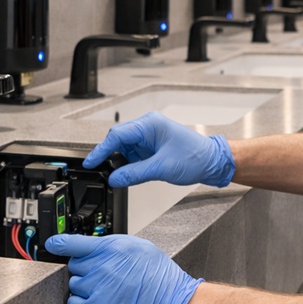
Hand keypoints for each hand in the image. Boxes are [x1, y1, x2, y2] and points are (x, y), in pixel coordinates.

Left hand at [46, 233, 202, 303]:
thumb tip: (100, 249)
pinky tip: (94, 303)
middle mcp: (101, 265)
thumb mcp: (141, 248)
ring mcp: (96, 287)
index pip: (74, 242)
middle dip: (84, 269)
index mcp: (112, 247)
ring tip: (104, 291)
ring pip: (74, 284)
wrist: (172, 303)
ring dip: (84, 287)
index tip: (52, 244)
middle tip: (101, 275)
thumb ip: (115, 247)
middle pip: (74, 264)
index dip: (60, 243)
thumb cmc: (162, 279)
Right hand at [82, 111, 235, 187]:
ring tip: (121, 176)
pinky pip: (132, 154)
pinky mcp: (151, 147)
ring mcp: (149, 137)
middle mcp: (148, 127)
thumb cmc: (195, 157)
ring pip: (123, 148)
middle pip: (118, 140)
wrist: (212, 162)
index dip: (101, 150)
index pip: (117, 135)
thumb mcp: (162, 168)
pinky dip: (128, 165)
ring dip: (120, 162)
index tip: (90, 162)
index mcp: (150, 124)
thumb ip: (134, 174)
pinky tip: (129, 174)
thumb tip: (114, 179)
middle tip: (103, 173)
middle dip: (109, 157)